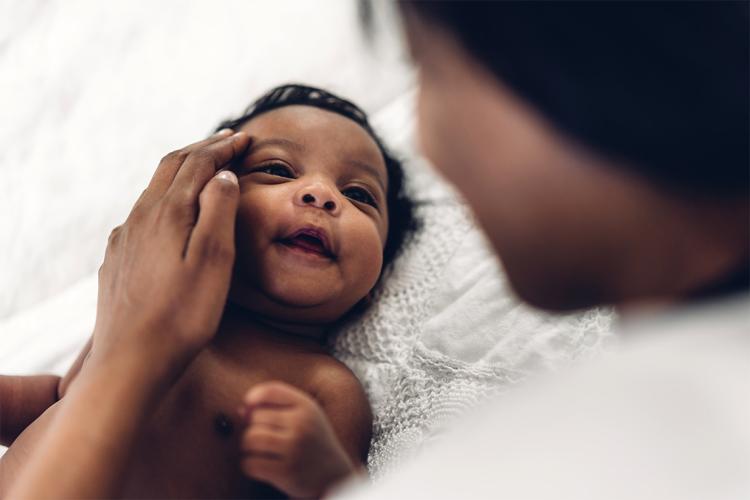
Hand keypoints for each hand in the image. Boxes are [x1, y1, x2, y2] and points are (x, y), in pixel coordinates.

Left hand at [91, 129, 249, 375]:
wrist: (131, 362)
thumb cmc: (182, 316)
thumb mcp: (215, 261)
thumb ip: (219, 211)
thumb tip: (222, 175)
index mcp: (168, 213)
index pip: (198, 164)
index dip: (223, 147)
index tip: (245, 138)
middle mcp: (140, 218)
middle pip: (171, 167)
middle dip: (201, 150)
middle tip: (227, 142)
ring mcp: (125, 239)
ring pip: (154, 190)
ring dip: (181, 173)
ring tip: (204, 171)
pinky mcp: (117, 260)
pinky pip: (142, 215)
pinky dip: (165, 200)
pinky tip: (170, 216)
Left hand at [239, 381, 356, 497]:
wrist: (335, 475)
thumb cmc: (313, 441)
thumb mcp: (305, 415)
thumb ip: (277, 405)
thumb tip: (242, 409)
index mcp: (307, 407)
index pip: (271, 391)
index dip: (254, 397)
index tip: (249, 407)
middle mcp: (302, 424)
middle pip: (255, 417)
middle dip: (254, 427)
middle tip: (266, 437)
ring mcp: (294, 448)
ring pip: (250, 439)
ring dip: (249, 446)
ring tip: (261, 451)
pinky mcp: (286, 471)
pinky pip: (250, 463)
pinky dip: (250, 465)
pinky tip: (262, 466)